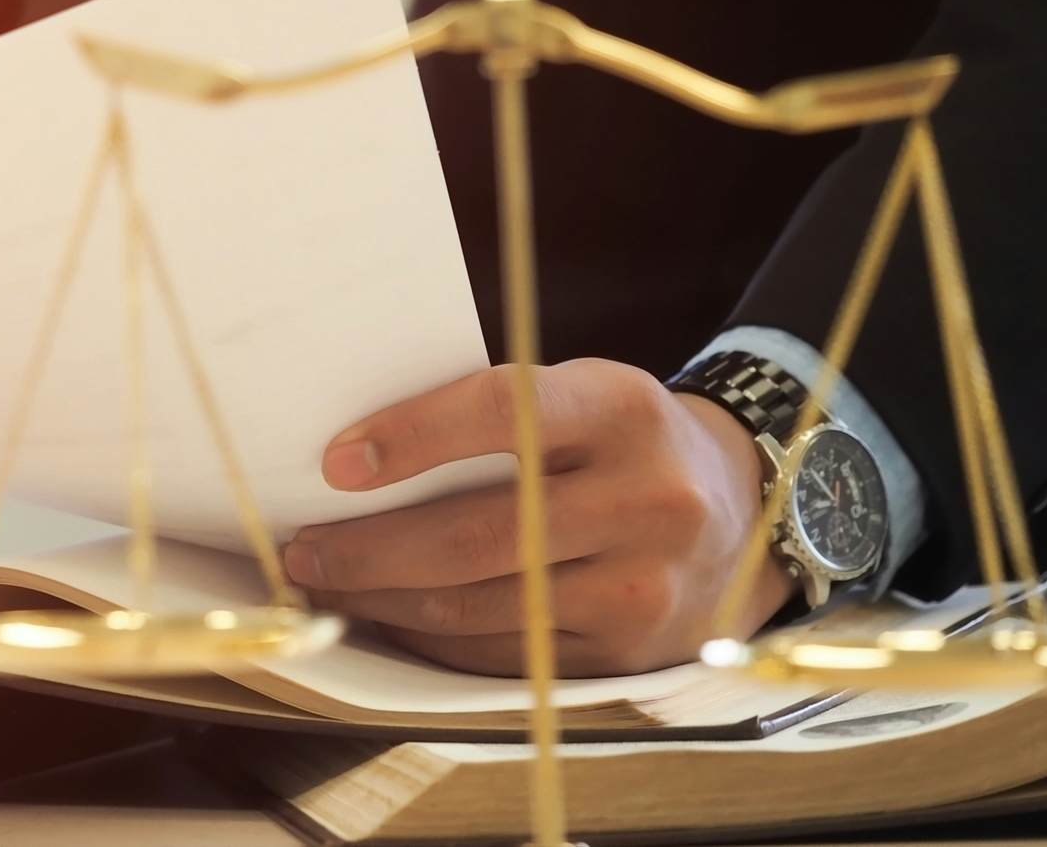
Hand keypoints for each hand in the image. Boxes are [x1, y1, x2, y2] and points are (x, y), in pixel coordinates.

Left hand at [284, 358, 793, 676]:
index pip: (503, 412)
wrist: (741, 513)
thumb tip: (357, 460)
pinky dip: (433, 638)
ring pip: (480, 605)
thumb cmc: (622, 443)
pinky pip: (503, 652)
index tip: (336, 463)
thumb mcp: (582, 396)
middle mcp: (644, 499)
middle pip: (476, 535)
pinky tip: (390, 616)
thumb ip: (496, 416)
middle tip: (304, 550)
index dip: (412, 437)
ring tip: (329, 583)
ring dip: (386, 600)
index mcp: (622, 410)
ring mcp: (642, 585)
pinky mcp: (628, 651)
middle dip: (370, 549)